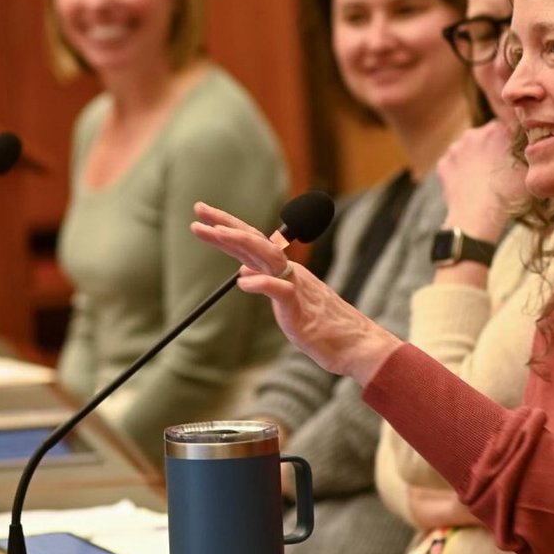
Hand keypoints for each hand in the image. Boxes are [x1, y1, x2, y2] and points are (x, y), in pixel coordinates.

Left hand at [191, 203, 401, 384]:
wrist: (355, 344)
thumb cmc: (322, 326)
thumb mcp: (286, 301)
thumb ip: (266, 284)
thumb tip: (244, 271)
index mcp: (284, 271)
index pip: (252, 243)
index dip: (227, 228)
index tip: (203, 216)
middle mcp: (289, 272)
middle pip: (254, 241)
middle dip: (225, 224)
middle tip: (198, 209)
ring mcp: (296, 286)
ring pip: (266, 256)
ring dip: (240, 242)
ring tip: (215, 232)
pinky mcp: (300, 307)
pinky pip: (279, 289)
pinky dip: (261, 283)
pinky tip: (243, 282)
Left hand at [437, 120, 524, 239]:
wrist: (478, 215)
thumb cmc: (508, 195)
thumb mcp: (530, 170)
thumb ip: (529, 152)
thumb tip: (530, 147)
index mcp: (499, 129)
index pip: (508, 128)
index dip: (511, 142)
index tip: (512, 155)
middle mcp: (475, 133)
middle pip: (486, 136)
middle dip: (492, 148)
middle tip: (498, 168)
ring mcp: (456, 148)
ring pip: (468, 149)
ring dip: (475, 158)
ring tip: (483, 179)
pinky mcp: (444, 163)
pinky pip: (454, 163)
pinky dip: (460, 171)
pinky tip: (469, 184)